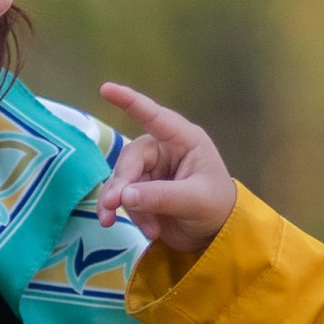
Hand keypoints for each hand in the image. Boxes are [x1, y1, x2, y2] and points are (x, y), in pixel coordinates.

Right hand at [95, 83, 237, 264]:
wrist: (216, 235)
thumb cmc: (216, 207)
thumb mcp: (195, 201)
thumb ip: (161, 196)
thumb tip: (123, 194)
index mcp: (184, 140)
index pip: (154, 116)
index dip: (130, 101)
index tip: (106, 89)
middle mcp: (164, 150)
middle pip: (131, 159)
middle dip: (121, 184)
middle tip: (112, 206)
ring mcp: (151, 170)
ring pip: (123, 180)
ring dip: (125, 205)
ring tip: (144, 229)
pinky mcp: (142, 189)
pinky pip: (125, 197)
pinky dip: (131, 214)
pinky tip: (150, 231)